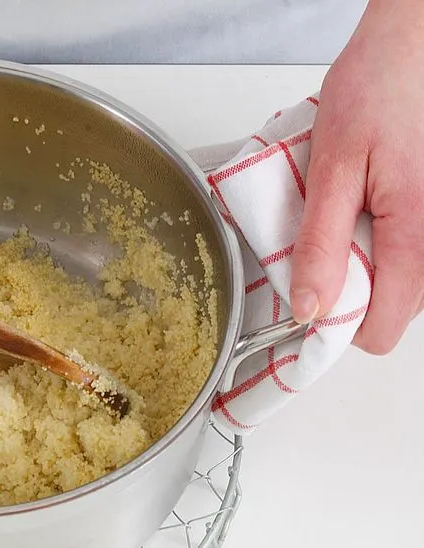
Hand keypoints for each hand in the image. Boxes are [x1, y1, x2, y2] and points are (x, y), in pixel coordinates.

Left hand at [290, 0, 423, 353]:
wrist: (416, 43)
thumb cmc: (379, 89)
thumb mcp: (332, 168)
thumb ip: (321, 244)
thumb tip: (310, 307)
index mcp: (415, 234)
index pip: (379, 329)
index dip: (336, 324)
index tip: (308, 299)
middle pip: (395, 308)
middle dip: (352, 288)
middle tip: (325, 241)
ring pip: (406, 281)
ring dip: (369, 262)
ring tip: (349, 214)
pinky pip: (412, 251)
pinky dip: (384, 240)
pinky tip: (369, 205)